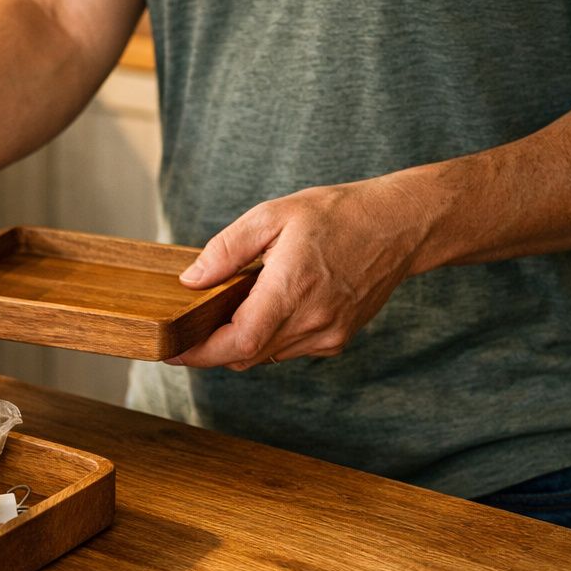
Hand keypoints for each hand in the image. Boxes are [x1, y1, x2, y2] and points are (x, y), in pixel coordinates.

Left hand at [168, 175, 437, 369]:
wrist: (400, 226)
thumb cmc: (338, 215)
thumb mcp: (273, 215)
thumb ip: (227, 250)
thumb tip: (191, 279)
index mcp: (292, 290)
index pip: (237, 343)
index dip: (199, 353)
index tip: (170, 351)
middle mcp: (312, 322)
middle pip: (245, 355)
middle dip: (212, 347)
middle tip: (188, 328)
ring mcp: (328, 335)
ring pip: (266, 355)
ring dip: (240, 341)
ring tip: (232, 306)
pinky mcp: (338, 339)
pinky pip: (288, 350)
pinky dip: (268, 337)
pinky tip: (269, 307)